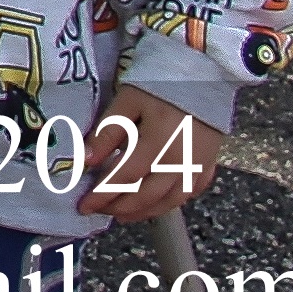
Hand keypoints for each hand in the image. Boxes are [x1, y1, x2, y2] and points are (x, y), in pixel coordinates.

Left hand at [80, 87, 223, 220]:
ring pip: (169, 201)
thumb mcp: (127, 101)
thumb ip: (107, 132)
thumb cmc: (160, 85)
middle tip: (98, 211)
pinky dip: (167, 204)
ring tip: (120, 214)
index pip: (125, 177)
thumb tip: (85, 161)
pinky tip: (152, 205)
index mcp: (158, 143)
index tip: (84, 204)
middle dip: (119, 207)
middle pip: (147, 195)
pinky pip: (187, 195)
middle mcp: (181, 161)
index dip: (103, 193)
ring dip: (143, 212)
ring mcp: (198, 167)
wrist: (204, 77)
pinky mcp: (208, 167)